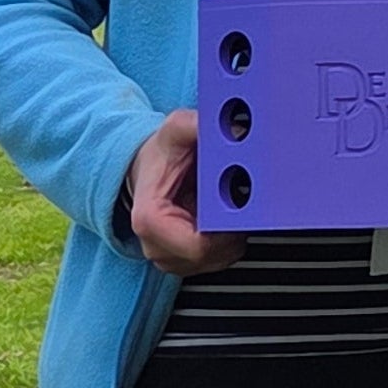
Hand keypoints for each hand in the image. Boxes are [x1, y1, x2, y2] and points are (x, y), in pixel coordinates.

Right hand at [127, 109, 246, 276]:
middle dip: (233, 229)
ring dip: (232, 235)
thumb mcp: (174, 131)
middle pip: (213, 254)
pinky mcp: (185, 262)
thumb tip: (222, 125)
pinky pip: (220, 258)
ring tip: (229, 207)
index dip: (226, 228)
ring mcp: (171, 259)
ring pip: (220, 259)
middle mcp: (157, 247)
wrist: (147, 170)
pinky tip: (223, 218)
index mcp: (150, 220)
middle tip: (240, 201)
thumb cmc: (160, 155)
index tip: (237, 204)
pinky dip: (228, 240)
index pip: (199, 246)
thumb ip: (193, 125)